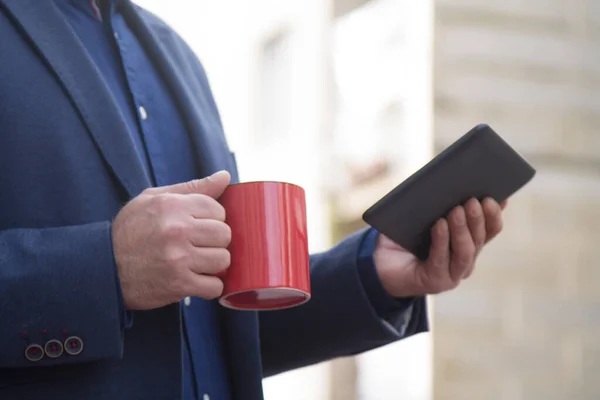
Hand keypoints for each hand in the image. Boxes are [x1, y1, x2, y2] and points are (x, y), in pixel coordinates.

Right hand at [112, 170, 231, 309]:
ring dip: (214, 264)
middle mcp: (177, 230)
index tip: (199, 226)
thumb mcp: (154, 199)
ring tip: (198, 263)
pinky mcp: (179, 284)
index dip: (212, 219)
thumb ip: (193, 188)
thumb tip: (225, 176)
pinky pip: (214, 286)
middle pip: (224, 234)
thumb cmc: (131, 230)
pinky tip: (196, 280)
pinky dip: (209, 286)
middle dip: (216, 241)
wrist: (103, 268)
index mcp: (172, 206)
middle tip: (200, 245)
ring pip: (223, 260)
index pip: (218, 209)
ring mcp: (179, 259)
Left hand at [374, 197, 506, 297]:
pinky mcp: (435, 282)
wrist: (380, 264)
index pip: (489, 230)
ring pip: (465, 251)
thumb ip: (438, 203)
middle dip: (478, 218)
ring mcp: (452, 274)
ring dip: (462, 229)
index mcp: (468, 244)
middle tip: (473, 199)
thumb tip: (450, 180)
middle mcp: (465, 261)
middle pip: (479, 239)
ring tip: (457, 209)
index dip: (495, 214)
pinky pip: (441, 259)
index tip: (499, 196)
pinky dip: (441, 240)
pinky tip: (439, 224)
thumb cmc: (403, 236)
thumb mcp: (422, 216)